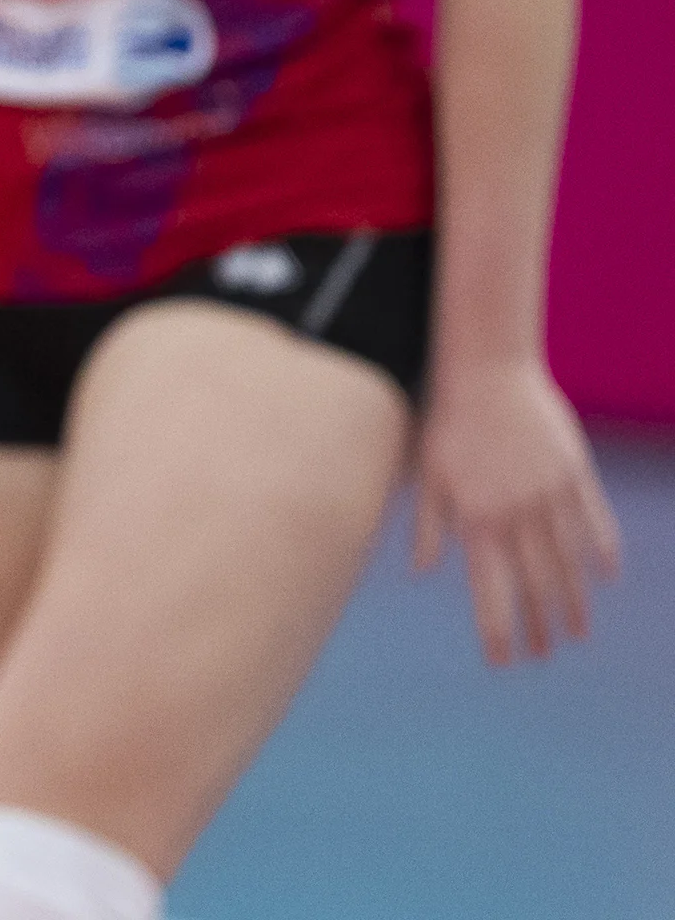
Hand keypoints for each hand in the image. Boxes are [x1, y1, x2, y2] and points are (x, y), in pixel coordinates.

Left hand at [411, 352, 622, 663]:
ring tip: (578, 632)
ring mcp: (553, 495)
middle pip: (534, 584)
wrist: (488, 369)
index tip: (503, 661)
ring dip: (574, 600)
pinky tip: (606, 577)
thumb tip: (423, 572)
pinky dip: (602, 550)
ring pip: (568, 561)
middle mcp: (519, 514)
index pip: (490, 589)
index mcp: (479, 518)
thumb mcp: (428, 472)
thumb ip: (430, 526)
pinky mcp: (575, 474)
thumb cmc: (448, 419)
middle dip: (539, 625)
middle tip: (544, 656)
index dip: (497, 629)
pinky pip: (595, 521)